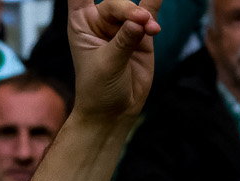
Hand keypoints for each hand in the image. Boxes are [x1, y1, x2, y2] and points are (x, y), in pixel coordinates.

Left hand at [65, 0, 161, 126]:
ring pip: (134, 6)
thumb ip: (124, 40)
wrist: (114, 111)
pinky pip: (151, 10)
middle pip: (115, 2)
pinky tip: (158, 2)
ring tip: (152, 30)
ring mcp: (122, 25)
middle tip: (140, 23)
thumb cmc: (98, 90)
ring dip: (144, 15)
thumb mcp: (107, 65)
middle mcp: (99, 21)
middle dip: (128, 10)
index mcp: (80, 24)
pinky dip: (155, 4)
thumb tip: (140, 21)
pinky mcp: (141, 32)